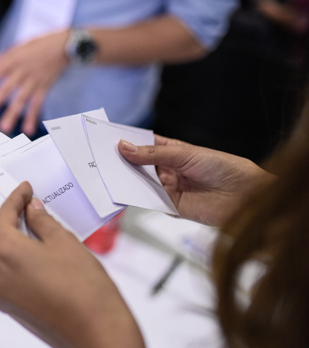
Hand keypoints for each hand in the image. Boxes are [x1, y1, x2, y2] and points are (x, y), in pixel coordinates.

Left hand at [0, 30, 68, 135]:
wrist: (66, 45)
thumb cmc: (39, 45)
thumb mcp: (18, 48)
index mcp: (12, 60)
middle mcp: (22, 71)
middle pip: (5, 89)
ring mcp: (34, 80)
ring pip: (21, 99)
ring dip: (12, 114)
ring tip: (4, 128)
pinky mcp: (44, 87)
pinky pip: (38, 104)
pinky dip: (32, 117)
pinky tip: (27, 130)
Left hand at [0, 182, 147, 347]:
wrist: (96, 333)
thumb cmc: (83, 285)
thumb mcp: (63, 242)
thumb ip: (42, 222)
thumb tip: (32, 210)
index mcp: (3, 252)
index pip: (3, 216)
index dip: (16, 199)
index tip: (25, 189)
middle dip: (12, 221)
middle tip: (29, 206)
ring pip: (1, 259)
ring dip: (15, 243)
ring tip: (35, 229)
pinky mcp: (9, 308)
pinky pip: (8, 276)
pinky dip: (18, 262)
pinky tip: (37, 254)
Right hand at [118, 136, 273, 226]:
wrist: (247, 196)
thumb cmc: (224, 168)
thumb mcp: (185, 155)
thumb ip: (153, 155)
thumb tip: (124, 147)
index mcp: (172, 152)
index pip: (144, 145)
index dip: (127, 142)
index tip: (107, 140)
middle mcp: (167, 169)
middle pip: (138, 165)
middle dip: (121, 162)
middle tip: (101, 159)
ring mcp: (168, 188)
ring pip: (140, 183)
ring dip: (125, 180)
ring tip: (107, 174)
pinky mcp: (170, 206)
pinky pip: (148, 201)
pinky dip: (135, 198)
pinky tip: (123, 192)